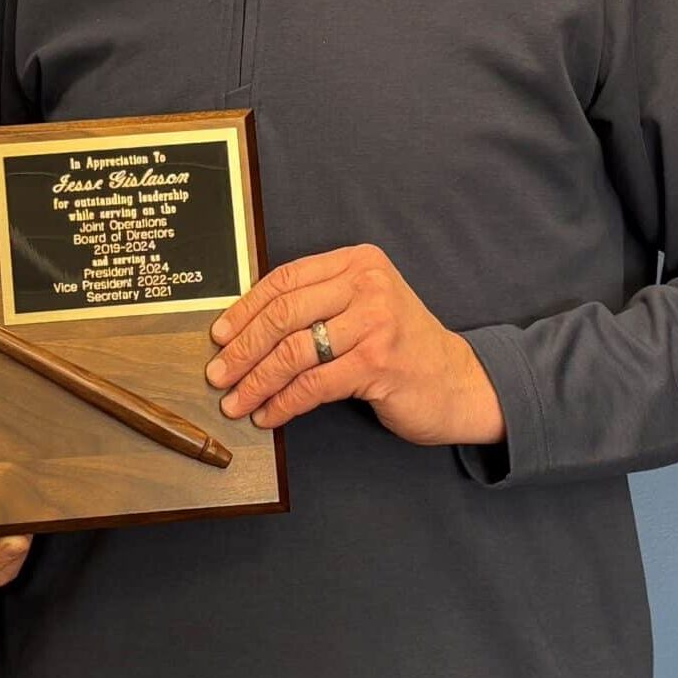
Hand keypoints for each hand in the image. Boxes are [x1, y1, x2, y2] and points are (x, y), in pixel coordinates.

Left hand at [205, 246, 504, 446]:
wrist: (460, 383)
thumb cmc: (401, 347)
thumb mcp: (363, 308)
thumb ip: (318, 304)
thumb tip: (245, 327)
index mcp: (357, 262)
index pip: (284, 280)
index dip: (244, 310)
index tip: (219, 335)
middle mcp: (367, 284)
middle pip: (283, 314)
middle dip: (242, 349)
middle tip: (217, 373)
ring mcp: (375, 322)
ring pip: (293, 352)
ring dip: (256, 381)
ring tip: (235, 401)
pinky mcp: (377, 362)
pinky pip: (313, 385)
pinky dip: (283, 403)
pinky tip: (269, 415)